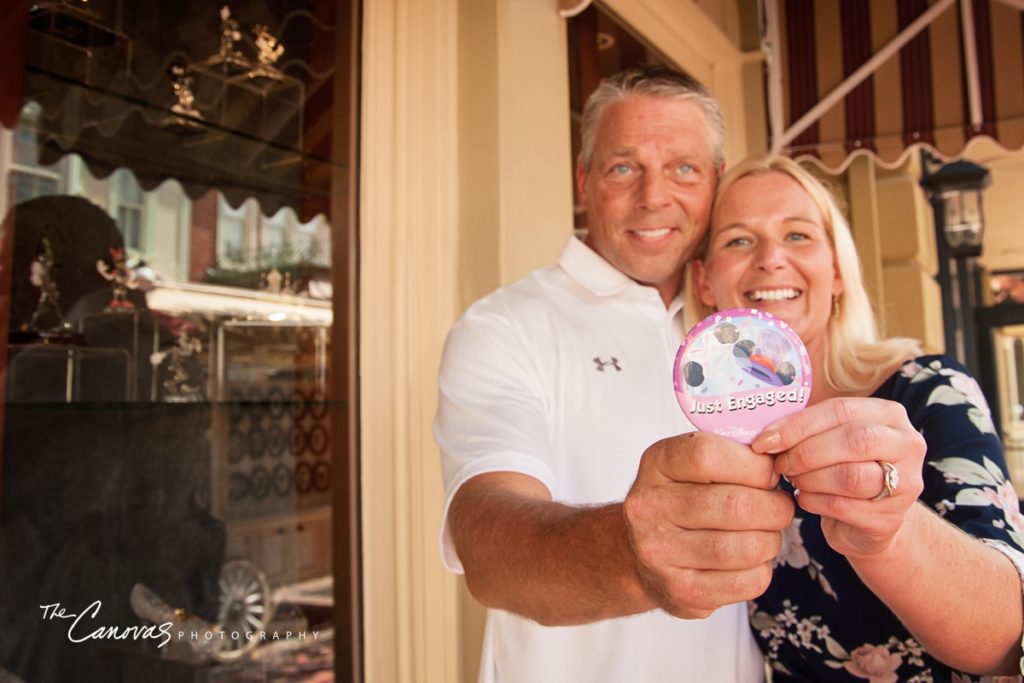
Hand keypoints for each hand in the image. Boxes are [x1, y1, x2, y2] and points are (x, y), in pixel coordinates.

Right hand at [623, 431, 793, 618]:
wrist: (639, 552)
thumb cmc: (679, 500)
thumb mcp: (687, 465)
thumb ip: (728, 456)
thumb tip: (782, 459)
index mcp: (655, 465)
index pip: (708, 455)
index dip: (753, 465)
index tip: (768, 473)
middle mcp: (649, 508)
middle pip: (735, 505)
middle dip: (774, 507)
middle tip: (779, 507)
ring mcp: (661, 553)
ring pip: (746, 547)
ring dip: (770, 540)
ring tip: (765, 534)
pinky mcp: (681, 591)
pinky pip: (746, 582)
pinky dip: (761, 570)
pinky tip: (749, 560)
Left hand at [751, 397, 925, 558]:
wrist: (870, 521)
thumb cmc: (843, 469)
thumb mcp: (832, 440)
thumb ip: (809, 429)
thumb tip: (766, 435)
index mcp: (889, 414)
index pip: (840, 410)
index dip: (798, 425)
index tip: (764, 440)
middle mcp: (907, 445)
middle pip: (853, 440)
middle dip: (805, 452)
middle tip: (780, 463)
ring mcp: (906, 484)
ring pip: (850, 476)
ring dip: (810, 478)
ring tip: (794, 480)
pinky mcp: (890, 518)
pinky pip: (843, 507)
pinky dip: (814, 501)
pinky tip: (804, 498)